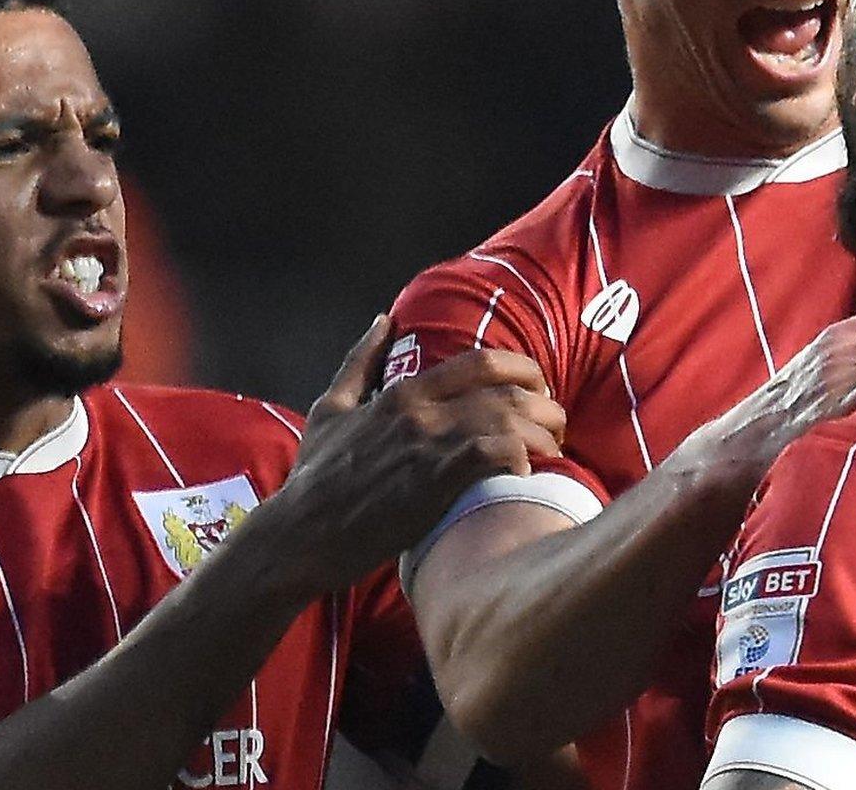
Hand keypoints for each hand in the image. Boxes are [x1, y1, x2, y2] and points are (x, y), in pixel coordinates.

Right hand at [284, 315, 567, 583]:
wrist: (300, 535)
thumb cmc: (314, 477)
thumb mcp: (331, 409)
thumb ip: (359, 362)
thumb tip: (381, 321)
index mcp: (404, 392)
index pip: (482, 362)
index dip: (524, 369)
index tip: (538, 389)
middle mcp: (421, 412)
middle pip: (508, 390)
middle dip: (545, 404)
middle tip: (555, 425)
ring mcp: (429, 447)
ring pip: (509, 422)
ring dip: (542, 435)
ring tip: (552, 451)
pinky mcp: (434, 484)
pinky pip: (496, 456)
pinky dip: (520, 459)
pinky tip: (526, 473)